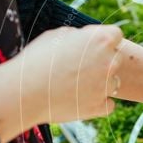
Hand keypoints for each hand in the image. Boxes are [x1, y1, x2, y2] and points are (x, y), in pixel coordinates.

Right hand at [0, 25, 122, 142]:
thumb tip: (85, 40)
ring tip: (76, 87)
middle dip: (103, 63)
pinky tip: (80, 101)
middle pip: (117, 60)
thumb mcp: (56, 36)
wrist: (25, 92)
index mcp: (100, 40)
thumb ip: (78, 36)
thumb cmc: (36, 60)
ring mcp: (107, 86)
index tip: (93, 47)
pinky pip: (109, 105)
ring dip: (101, 84)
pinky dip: (98, 104)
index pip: (116, 35)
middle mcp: (109, 62)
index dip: (105, 41)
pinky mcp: (101, 107)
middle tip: (81, 69)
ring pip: (114, 83)